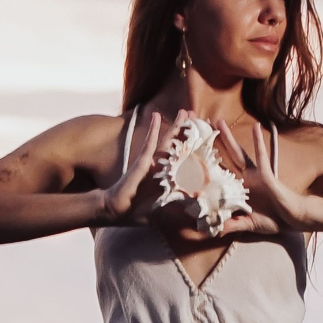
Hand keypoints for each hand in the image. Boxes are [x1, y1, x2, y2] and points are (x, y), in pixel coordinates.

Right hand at [93, 109, 201, 230]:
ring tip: (185, 111)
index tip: (206, 138)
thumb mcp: (163, 210)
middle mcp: (161, 168)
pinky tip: (156, 115)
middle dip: (187, 131)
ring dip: (175, 126)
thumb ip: (179, 207)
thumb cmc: (136, 211)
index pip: (184, 161)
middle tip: (196, 115)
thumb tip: (197, 203)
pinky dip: (153, 130)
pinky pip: (149, 144)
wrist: (115, 211)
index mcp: (167, 178)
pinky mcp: (141, 163)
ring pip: (167, 141)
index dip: (195, 148)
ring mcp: (151, 164)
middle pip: (177, 146)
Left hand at [211, 118, 311, 235]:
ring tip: (218, 122)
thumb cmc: (272, 220)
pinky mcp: (266, 175)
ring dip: (228, 138)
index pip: (218, 176)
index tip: (191, 156)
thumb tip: (215, 231)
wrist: (291, 220)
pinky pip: (261, 156)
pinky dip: (259, 142)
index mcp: (237, 190)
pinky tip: (255, 126)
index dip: (206, 166)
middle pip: (223, 159)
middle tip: (200, 128)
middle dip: (212, 145)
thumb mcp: (247, 224)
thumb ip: (231, 225)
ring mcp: (254, 175)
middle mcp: (243, 179)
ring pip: (237, 153)